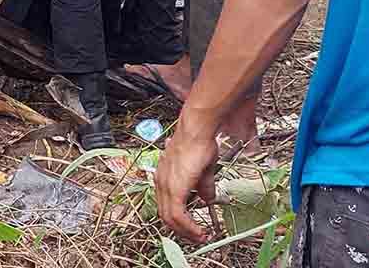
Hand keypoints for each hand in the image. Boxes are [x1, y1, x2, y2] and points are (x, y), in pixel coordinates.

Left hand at [156, 120, 219, 242]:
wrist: (197, 131)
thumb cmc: (199, 143)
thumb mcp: (203, 170)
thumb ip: (203, 186)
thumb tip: (207, 197)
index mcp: (165, 177)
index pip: (166, 206)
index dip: (179, 220)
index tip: (192, 228)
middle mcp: (161, 182)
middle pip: (165, 216)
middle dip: (182, 230)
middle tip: (196, 237)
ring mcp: (165, 185)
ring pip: (169, 218)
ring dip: (185, 231)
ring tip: (199, 237)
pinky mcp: (174, 188)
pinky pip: (178, 215)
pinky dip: (188, 226)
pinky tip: (199, 231)